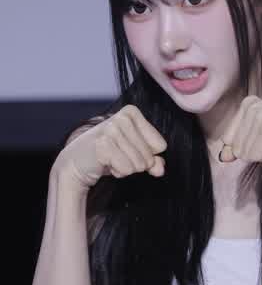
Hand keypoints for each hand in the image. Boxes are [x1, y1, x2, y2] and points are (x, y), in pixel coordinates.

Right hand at [51, 105, 167, 189]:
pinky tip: (105, 164)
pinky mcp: (103, 145)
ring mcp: (112, 130)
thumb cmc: (108, 154)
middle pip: (150, 156)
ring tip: (111, 159)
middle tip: (117, 156)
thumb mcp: (134, 153)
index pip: (161, 145)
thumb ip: (153, 160)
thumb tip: (160, 169)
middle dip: (135, 163)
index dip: (146, 154)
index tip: (128, 149)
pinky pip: (126, 169)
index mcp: (132, 112)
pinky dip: (118, 172)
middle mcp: (123, 117)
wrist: (76, 162)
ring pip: (139, 164)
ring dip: (126, 168)